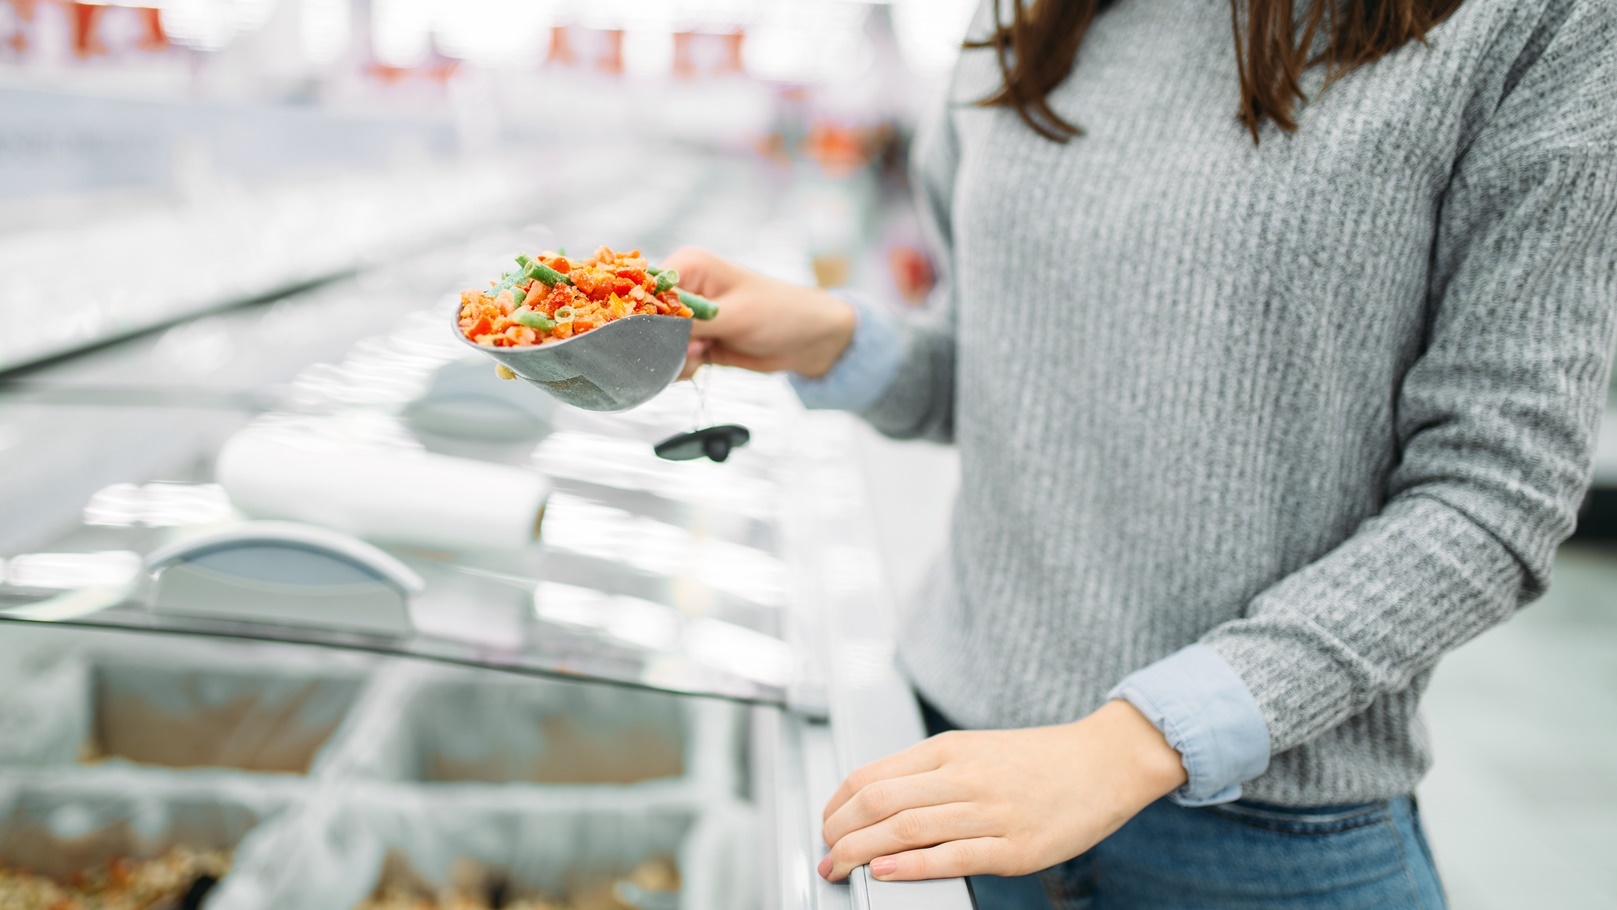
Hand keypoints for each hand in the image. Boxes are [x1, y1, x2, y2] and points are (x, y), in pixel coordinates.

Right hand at [658, 248, 856, 380]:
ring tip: (703, 355)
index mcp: (687, 265)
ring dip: (673, 358)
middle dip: (660, 342)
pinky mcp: (693, 339)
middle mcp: (682, 287)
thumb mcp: (733, 315)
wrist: (808, 339)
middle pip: (644, 319)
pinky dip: (681, 366)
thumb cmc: (779, 313)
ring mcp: (686, 315)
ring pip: (655, 343)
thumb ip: (688, 322)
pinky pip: (669, 357)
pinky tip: (704, 362)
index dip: (640, 316)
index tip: (652, 340)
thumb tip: (646, 330)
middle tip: (693, 350)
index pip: (643, 288)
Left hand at [818, 700, 1187, 882]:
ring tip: (840, 867)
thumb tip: (877, 801)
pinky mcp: (1014, 847)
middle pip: (880, 802)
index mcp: (950, 748)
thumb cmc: (1039, 760)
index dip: (836, 804)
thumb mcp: (976, 749)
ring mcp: (990, 811)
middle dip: (839, 832)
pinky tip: (885, 873)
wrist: (1104, 762)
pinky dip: (910, 866)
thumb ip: (930, 771)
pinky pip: (951, 857)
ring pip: (906, 829)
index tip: (826, 823)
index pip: (872, 774)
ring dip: (861, 852)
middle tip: (825, 853)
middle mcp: (965, 775)